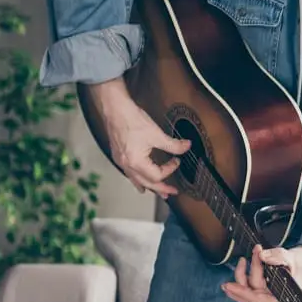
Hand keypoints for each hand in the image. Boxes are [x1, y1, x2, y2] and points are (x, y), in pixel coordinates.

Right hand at [89, 80, 189, 196]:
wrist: (115, 108)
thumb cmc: (131, 120)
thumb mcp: (157, 134)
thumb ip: (173, 144)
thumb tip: (186, 146)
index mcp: (136, 162)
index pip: (157, 176)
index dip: (170, 170)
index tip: (176, 161)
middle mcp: (126, 165)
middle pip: (146, 183)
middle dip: (160, 189)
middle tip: (171, 193)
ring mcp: (121, 161)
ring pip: (136, 180)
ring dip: (148, 186)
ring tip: (157, 192)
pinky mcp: (118, 155)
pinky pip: (129, 173)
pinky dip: (138, 178)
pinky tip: (140, 179)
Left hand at [221, 243, 301, 301]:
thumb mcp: (292, 258)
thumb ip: (278, 256)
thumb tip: (263, 256)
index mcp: (280, 296)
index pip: (256, 298)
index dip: (241, 292)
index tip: (229, 285)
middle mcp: (272, 296)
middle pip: (249, 293)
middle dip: (241, 277)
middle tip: (241, 262)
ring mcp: (267, 291)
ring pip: (247, 288)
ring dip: (242, 274)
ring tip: (243, 260)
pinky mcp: (264, 285)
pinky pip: (249, 285)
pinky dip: (243, 275)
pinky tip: (242, 266)